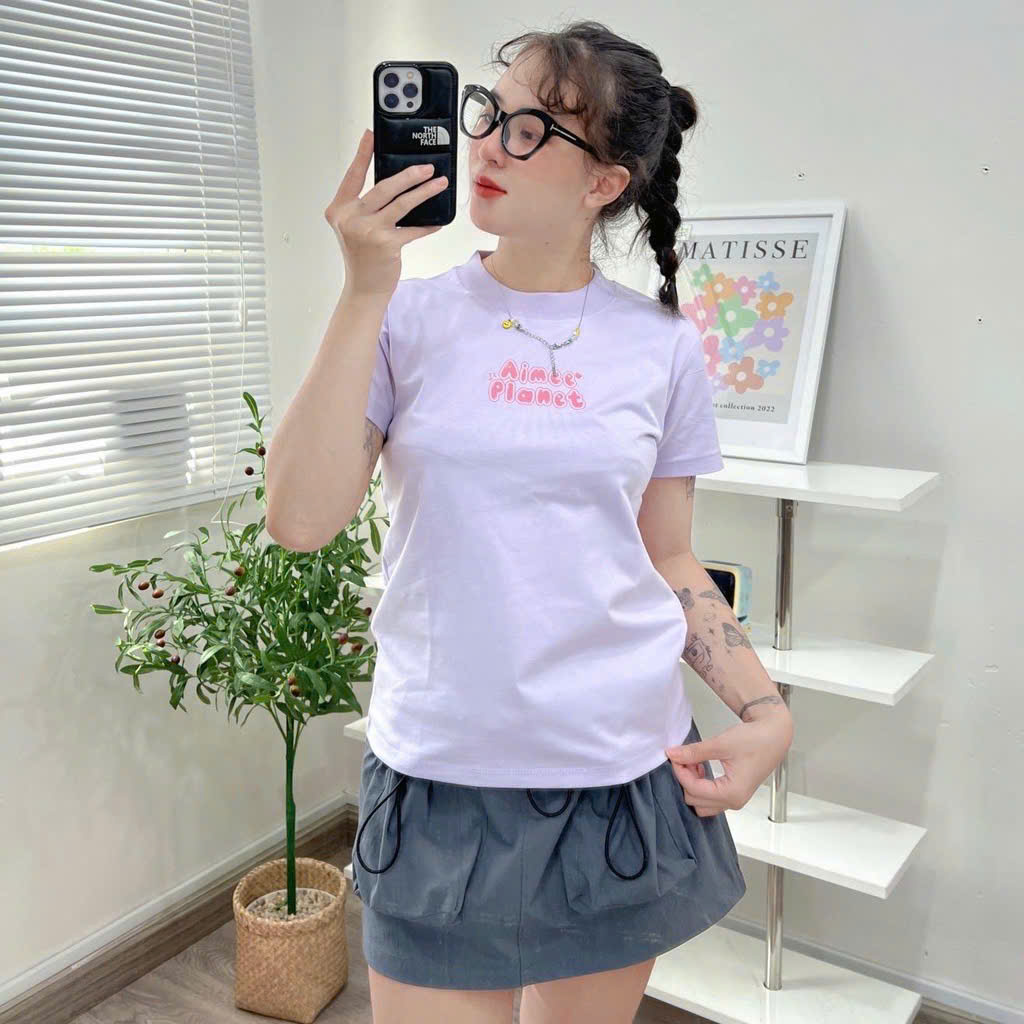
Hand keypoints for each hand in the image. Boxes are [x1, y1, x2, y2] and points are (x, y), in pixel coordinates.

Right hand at [324, 128, 448, 299]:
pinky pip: (413, 228)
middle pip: (383, 187)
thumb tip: (396, 184)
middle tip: (427, 167)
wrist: (364, 289)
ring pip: (401, 204)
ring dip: (424, 192)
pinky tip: (439, 220)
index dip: (362, 153)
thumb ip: (365, 207)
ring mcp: (368, 231)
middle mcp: (350, 218)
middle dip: (409, 175)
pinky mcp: (386, 244)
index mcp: (339, 209)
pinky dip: (428, 224)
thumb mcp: (354, 227)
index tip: (371, 134)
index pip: (352, 175)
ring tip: (439, 183)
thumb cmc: (362, 257)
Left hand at [664, 708, 793, 817]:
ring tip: (694, 762)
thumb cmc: (756, 740)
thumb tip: (673, 754)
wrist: (774, 735)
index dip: (680, 772)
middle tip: (685, 758)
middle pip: (695, 801)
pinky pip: (710, 798)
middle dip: (686, 779)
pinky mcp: (734, 793)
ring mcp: (735, 800)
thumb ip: (694, 752)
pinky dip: (701, 785)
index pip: (694, 789)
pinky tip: (701, 767)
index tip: (675, 755)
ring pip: (702, 803)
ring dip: (693, 784)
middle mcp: (734, 801)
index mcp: (732, 793)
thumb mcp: (720, 744)